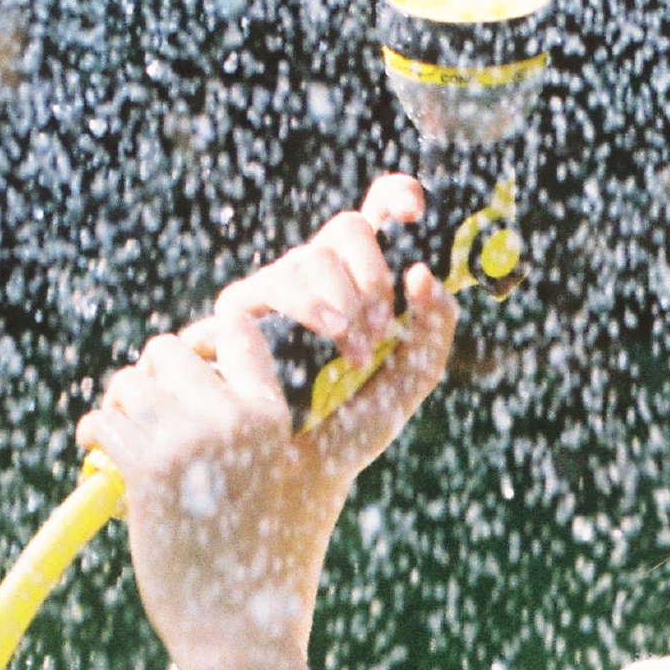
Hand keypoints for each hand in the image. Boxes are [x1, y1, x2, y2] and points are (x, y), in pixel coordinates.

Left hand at [77, 178, 456, 669]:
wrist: (236, 630)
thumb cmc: (265, 561)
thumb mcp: (292, 483)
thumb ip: (263, 427)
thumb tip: (214, 374)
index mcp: (277, 416)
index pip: (236, 328)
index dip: (210, 344)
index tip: (198, 375)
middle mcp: (236, 418)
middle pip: (168, 347)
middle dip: (155, 377)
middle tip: (155, 416)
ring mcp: (190, 439)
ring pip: (128, 380)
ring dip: (123, 407)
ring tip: (130, 440)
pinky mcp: (147, 467)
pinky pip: (101, 420)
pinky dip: (96, 436)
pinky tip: (104, 458)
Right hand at [210, 174, 456, 488]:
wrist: (298, 471)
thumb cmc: (353, 424)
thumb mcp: (408, 379)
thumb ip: (432, 329)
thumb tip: (423, 274)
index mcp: (361, 282)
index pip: (376, 219)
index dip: (395, 198)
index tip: (416, 210)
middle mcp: (319, 276)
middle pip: (347, 228)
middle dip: (373, 271)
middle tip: (383, 325)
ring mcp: (276, 289)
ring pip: (309, 256)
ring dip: (343, 298)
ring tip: (356, 349)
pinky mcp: (237, 313)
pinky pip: (269, 285)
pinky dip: (306, 305)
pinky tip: (327, 336)